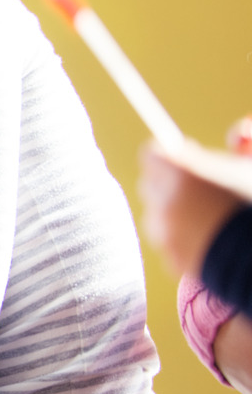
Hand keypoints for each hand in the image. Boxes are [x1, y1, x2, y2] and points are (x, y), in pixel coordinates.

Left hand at [138, 142, 244, 278]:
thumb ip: (247, 143)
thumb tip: (236, 134)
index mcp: (183, 170)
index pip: (152, 154)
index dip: (171, 155)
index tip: (189, 157)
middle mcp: (166, 200)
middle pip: (151, 184)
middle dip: (170, 183)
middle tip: (199, 188)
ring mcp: (165, 233)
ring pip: (159, 216)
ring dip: (175, 213)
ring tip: (211, 218)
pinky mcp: (171, 260)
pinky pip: (169, 244)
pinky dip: (183, 241)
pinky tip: (212, 241)